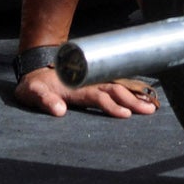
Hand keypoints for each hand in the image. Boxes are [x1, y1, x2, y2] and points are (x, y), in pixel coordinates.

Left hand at [14, 67, 160, 118]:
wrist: (36, 69)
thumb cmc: (33, 85)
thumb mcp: (32, 92)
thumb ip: (44, 100)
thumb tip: (59, 111)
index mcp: (76, 87)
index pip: (98, 95)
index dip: (111, 105)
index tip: (126, 114)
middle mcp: (88, 83)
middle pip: (114, 90)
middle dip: (132, 100)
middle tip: (149, 111)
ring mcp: (92, 83)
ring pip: (117, 88)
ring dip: (134, 96)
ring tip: (151, 106)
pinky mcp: (92, 85)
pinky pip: (114, 87)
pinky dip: (129, 91)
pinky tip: (141, 97)